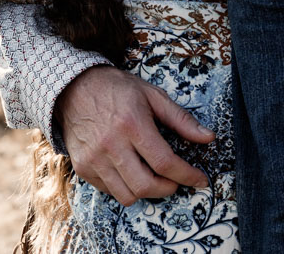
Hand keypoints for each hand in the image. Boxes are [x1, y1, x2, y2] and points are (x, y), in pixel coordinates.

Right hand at [56, 66, 214, 204]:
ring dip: (147, 192)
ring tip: (154, 177)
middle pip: (146, 185)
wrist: (74, 88)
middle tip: (176, 180)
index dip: (187, 175)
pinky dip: (125, 187)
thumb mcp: (152, 95)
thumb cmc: (118, 89)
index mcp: (132, 123)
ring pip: (127, 195)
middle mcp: (111, 144)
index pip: (164, 161)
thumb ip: (181, 119)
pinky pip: (110, 191)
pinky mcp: (83, 168)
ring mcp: (94, 159)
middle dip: (169, 188)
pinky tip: (131, 171)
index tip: (200, 179)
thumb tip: (208, 137)